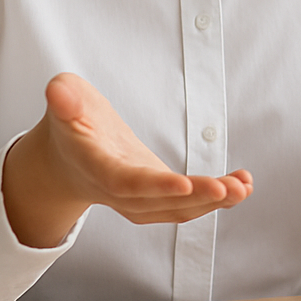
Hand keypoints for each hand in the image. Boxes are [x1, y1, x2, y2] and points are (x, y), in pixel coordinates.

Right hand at [2, 73, 252, 247]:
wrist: (65, 159)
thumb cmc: (69, 120)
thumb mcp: (64, 99)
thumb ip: (63, 98)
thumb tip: (57, 91)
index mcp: (95, 166)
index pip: (124, 181)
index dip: (153, 186)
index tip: (183, 184)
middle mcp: (118, 189)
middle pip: (157, 202)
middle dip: (194, 197)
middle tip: (228, 189)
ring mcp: (139, 198)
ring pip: (176, 209)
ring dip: (212, 202)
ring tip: (243, 188)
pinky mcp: (157, 196)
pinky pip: (186, 205)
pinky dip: (215, 199)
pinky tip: (241, 186)